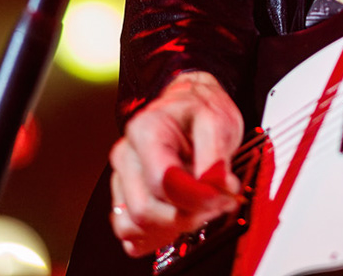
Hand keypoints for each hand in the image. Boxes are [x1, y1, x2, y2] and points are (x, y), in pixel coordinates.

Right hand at [107, 70, 245, 256]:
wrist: (190, 106)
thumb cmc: (200, 112)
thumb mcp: (218, 122)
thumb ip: (216, 157)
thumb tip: (215, 188)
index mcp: (146, 132)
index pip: (162, 183)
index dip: (195, 198)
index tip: (221, 197)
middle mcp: (127, 155)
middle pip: (144, 211)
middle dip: (185, 217)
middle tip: (214, 204)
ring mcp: (121, 178)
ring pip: (134, 227)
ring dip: (170, 228)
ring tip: (196, 209)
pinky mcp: (123, 198)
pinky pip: (129, 233)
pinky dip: (154, 235)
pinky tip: (177, 219)